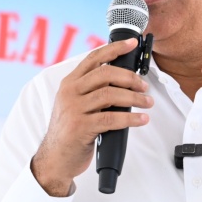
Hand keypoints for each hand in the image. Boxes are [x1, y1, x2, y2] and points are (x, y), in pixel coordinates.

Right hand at [31, 38, 151, 195]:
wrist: (55, 158)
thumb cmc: (70, 131)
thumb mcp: (75, 104)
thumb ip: (91, 91)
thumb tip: (122, 81)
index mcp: (70, 83)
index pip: (94, 58)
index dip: (114, 49)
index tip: (132, 44)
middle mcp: (70, 92)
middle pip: (105, 73)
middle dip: (130, 77)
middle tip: (144, 85)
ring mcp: (74, 109)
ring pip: (111, 95)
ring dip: (134, 97)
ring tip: (147, 102)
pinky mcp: (81, 127)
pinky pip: (112, 118)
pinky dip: (130, 118)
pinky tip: (141, 119)